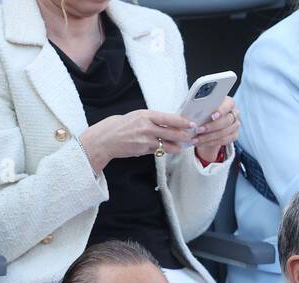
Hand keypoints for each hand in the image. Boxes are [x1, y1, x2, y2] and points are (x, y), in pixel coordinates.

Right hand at [79, 110, 197, 172]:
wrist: (106, 138)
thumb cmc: (121, 126)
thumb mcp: (136, 117)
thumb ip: (151, 120)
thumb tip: (167, 123)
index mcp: (145, 115)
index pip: (168, 118)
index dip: (182, 122)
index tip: (191, 123)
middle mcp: (146, 126)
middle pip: (171, 132)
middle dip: (184, 136)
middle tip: (192, 137)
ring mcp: (145, 139)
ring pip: (167, 144)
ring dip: (177, 146)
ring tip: (183, 146)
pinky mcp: (143, 150)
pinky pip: (158, 151)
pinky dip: (165, 151)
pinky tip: (170, 150)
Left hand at [192, 96, 238, 163]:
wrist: (211, 123)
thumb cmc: (206, 112)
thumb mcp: (203, 107)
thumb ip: (201, 106)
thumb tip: (191, 109)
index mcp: (229, 103)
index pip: (228, 105)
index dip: (221, 110)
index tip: (212, 116)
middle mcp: (234, 113)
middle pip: (226, 121)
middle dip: (211, 127)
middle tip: (198, 130)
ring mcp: (235, 125)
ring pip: (224, 133)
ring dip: (209, 137)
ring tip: (196, 139)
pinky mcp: (234, 135)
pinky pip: (224, 141)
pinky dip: (211, 143)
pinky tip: (201, 142)